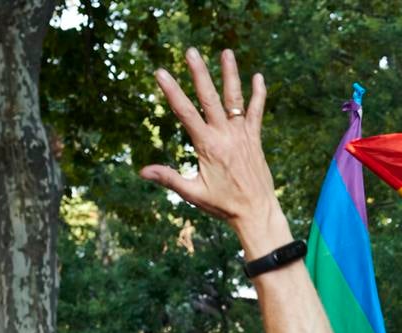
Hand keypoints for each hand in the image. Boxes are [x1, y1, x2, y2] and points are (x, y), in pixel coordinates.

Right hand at [139, 49, 285, 254]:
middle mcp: (226, 136)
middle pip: (210, 99)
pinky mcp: (255, 140)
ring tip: (226, 52)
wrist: (257, 213)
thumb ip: (168, 178)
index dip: (172, 91)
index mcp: (207, 146)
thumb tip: (142, 171)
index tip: (160, 72)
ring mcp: (243, 136)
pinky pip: (257, 113)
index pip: (185, 113)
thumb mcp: (193, 193)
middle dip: (199, 74)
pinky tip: (258, 77)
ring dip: (230, 75)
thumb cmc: (223, 205)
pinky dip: (258, 95)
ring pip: (235, 100)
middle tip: (191, 51)